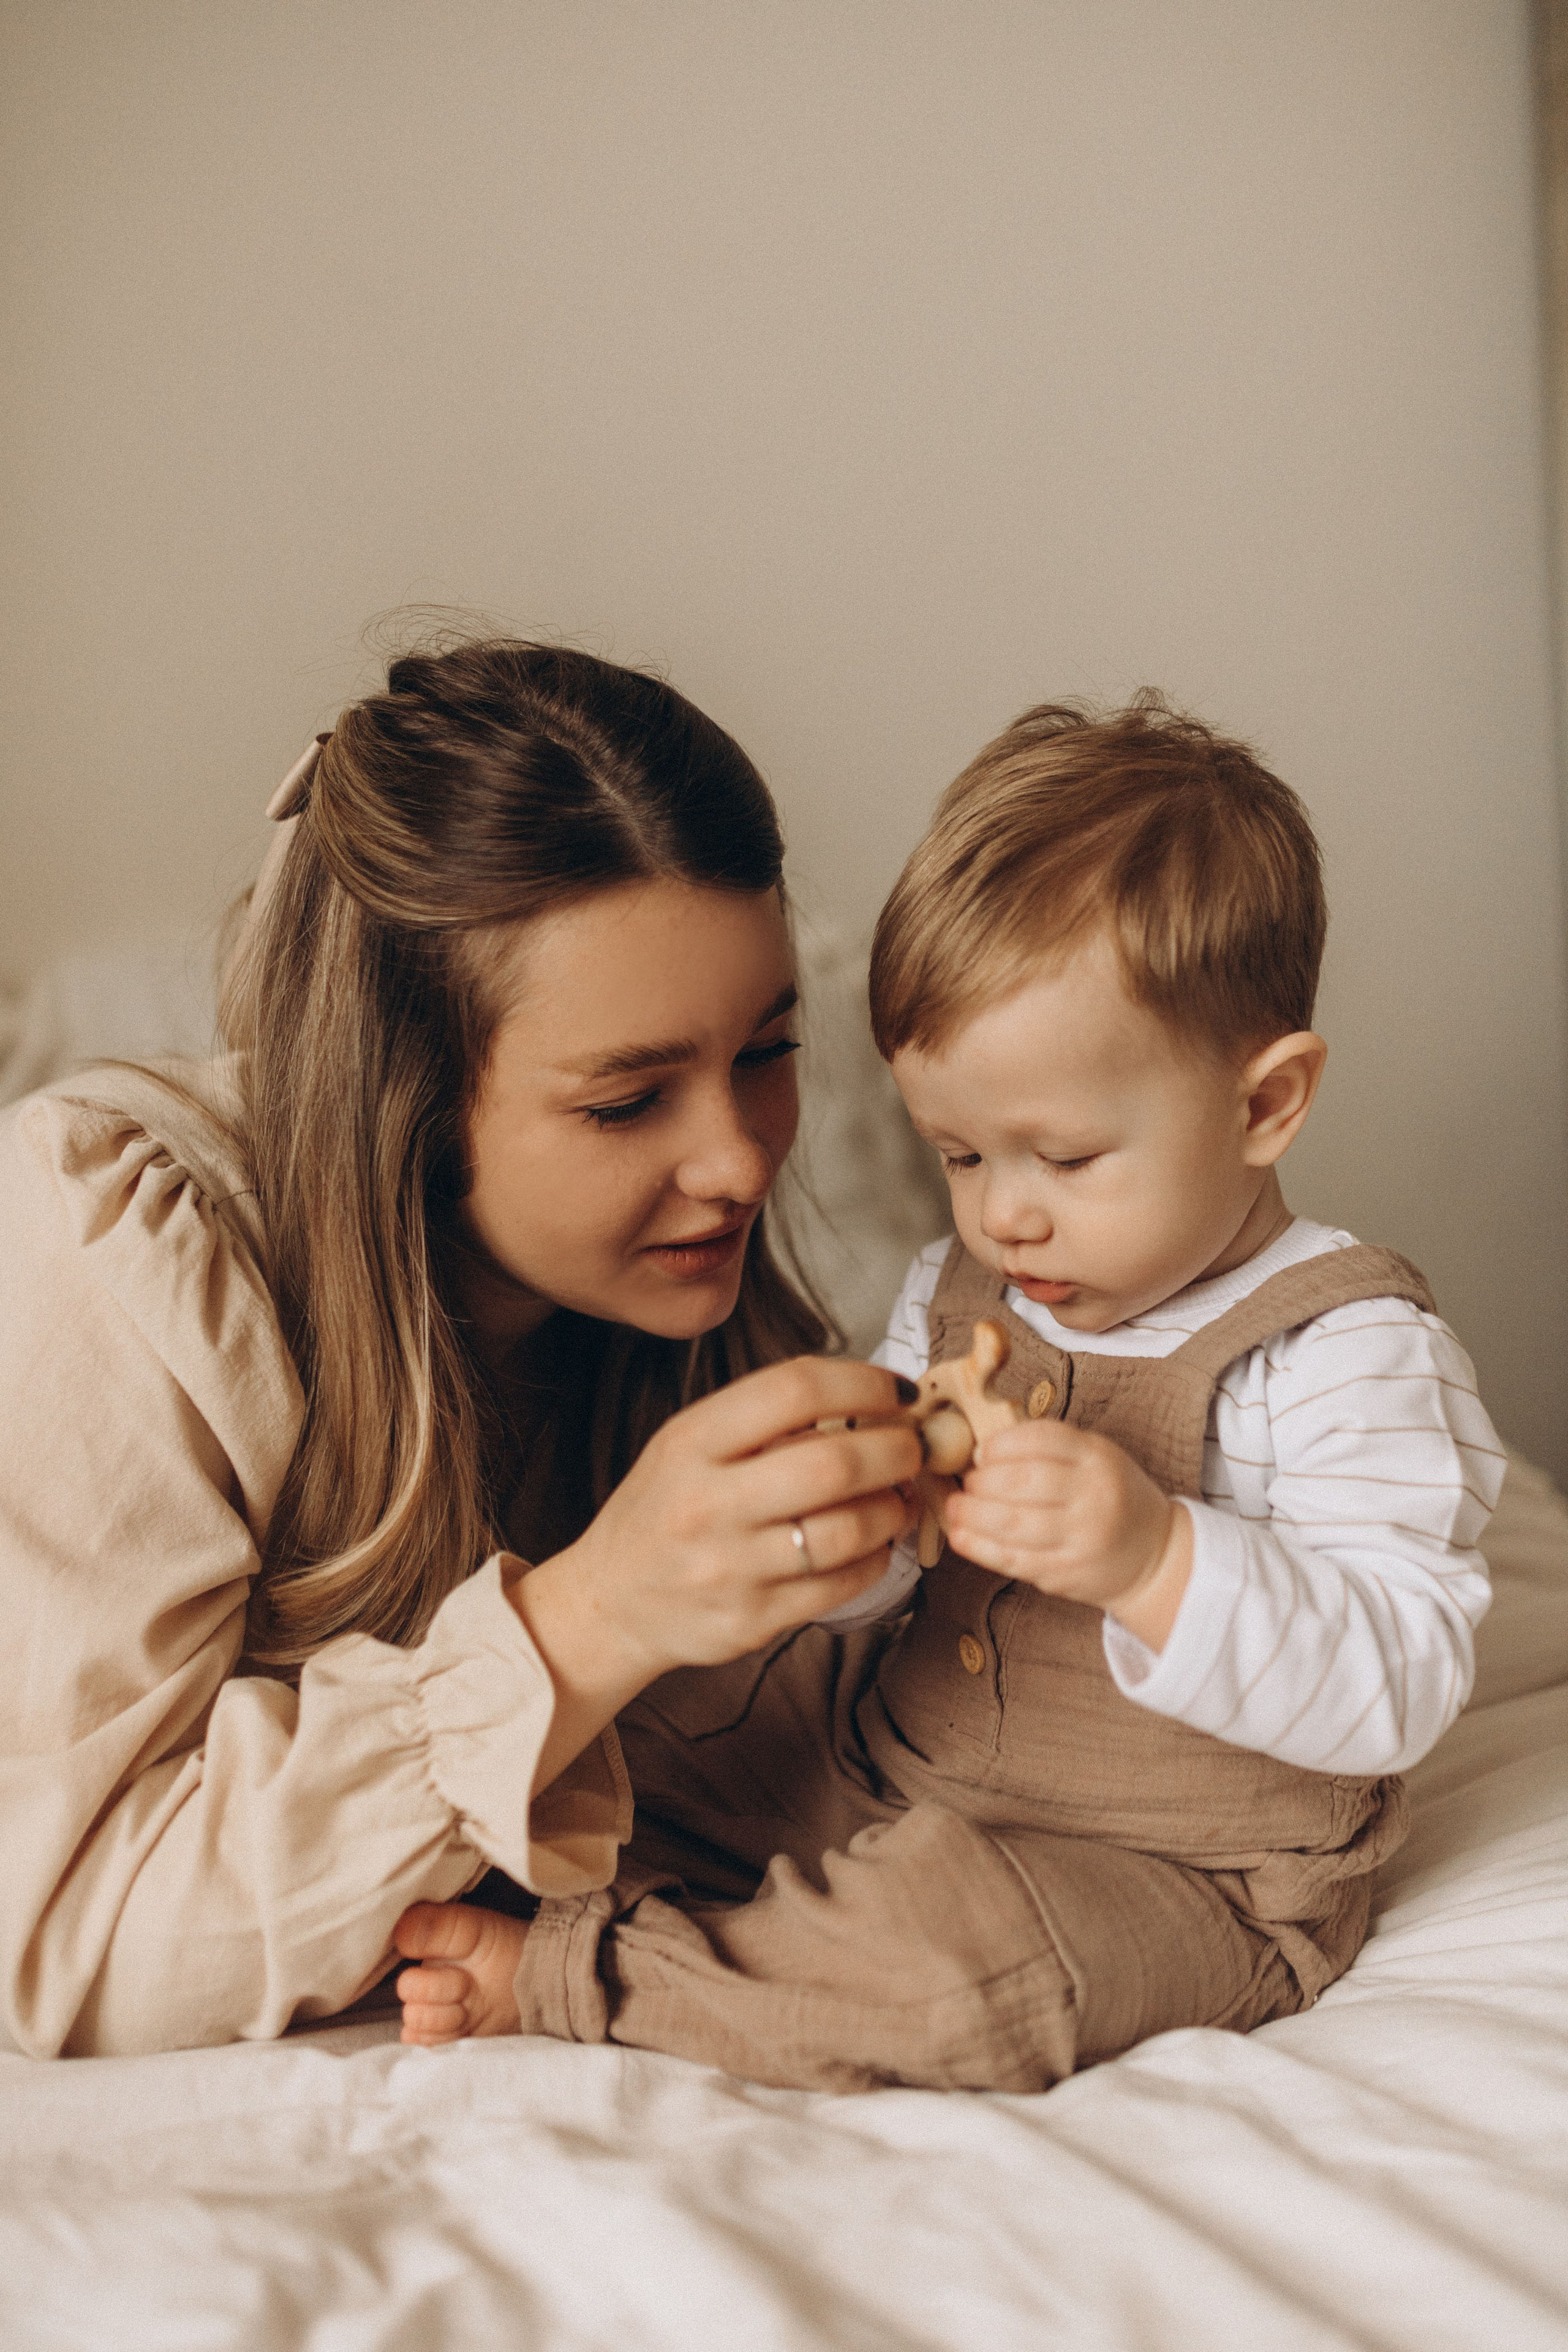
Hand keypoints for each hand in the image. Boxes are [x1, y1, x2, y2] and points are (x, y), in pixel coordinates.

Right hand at [509, 1358, 921, 1789]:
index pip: (794, 1390)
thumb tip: (870, 1400)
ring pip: (848, 1530)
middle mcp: (707, 1503)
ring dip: (893, 1508)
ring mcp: (729, 1569)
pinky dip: (876, 1559)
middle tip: (913, 1448)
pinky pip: (843, 1585)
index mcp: (692, 1442)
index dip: (863, 1383)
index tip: (896, 1392)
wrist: (610, 1600)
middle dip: (896, 1450)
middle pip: (834, 1464)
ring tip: (897, 1497)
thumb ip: (766, 1419)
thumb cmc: (666, 1508)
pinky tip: (873, 1543)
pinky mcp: (751, 1621)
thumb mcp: (691, 1444)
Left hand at [943, 1420, 1193, 1648]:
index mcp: (1099, 1458)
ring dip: (973, 1513)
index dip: (1001, 1444)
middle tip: (969, 1482)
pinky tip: (961, 1535)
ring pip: (1013, 1523)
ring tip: (957, 1507)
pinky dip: (979, 1547)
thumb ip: (1050, 1449)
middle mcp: (1093, 1496)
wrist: (1154, 1555)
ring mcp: (1080, 1538)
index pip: (1042, 1440)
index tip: (982, 1452)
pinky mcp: (1065, 1573)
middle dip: (983, 1480)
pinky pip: (1013, 1559)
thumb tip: (982, 1452)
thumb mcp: (1096, 1458)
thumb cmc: (1113, 1497)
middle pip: (1022, 1482)